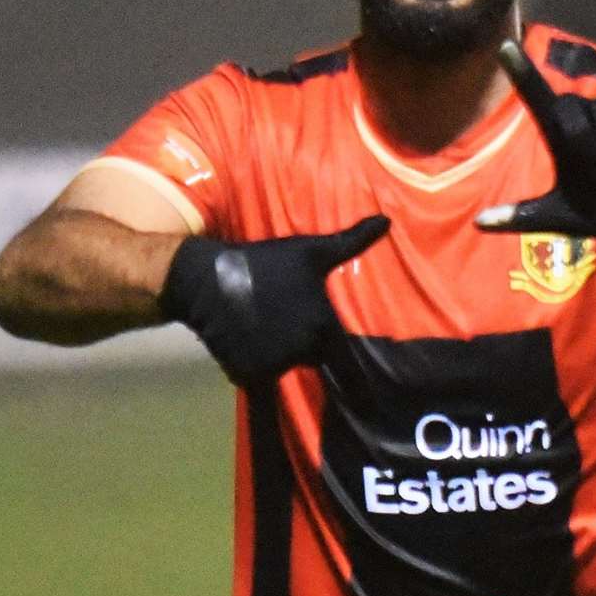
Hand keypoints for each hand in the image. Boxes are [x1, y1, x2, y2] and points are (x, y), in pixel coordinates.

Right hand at [159, 215, 389, 385]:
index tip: (342, 357)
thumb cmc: (265, 261)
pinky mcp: (246, 373)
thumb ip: (352, 241)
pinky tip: (248, 339)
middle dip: (308, 346)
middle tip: (289, 321)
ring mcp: (273, 364)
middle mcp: (302, 350)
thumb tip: (387, 220)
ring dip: (280, 355)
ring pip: (285, 367)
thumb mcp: (311, 250)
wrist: (208, 278)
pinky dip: (254, 364)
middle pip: (314, 359)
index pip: (344, 356)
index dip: (343, 356)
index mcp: (323, 326)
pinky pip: (258, 375)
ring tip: (266, 325)